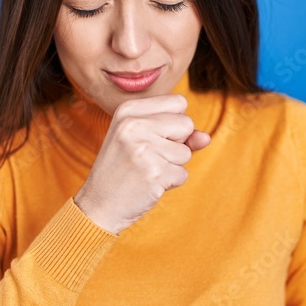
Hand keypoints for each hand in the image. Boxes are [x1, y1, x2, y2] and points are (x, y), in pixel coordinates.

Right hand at [73, 93, 210, 234]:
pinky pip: (182, 174)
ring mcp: (143, 148)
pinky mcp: (154, 173)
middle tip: (147, 156)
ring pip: (186, 152)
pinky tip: (147, 183)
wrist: (99, 204)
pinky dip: (170, 182)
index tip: (150, 136)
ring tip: (145, 170)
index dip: (173, 123)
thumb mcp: (143, 140)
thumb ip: (177, 133)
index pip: (178, 102)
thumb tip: (206, 138)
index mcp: (128, 109)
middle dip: (177, 143)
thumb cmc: (123, 169)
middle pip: (186, 123)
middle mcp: (133, 124)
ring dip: (172, 165)